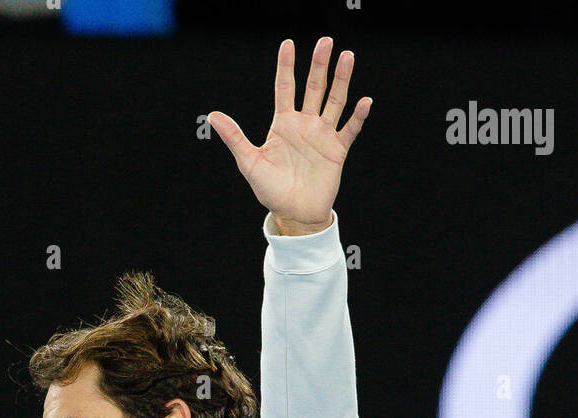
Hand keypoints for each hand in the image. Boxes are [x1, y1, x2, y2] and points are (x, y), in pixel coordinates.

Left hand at [208, 37, 371, 233]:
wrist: (294, 214)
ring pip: (334, 101)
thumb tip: (212, 115)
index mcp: (283, 124)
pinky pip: (349, 129)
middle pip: (313, 87)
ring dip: (342, 80)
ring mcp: (322, 135)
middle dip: (319, 65)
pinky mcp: (337, 150)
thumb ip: (234, 137)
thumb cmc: (271, 190)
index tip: (288, 44)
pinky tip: (365, 101)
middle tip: (325, 41)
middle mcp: (305, 124)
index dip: (286, 66)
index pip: (285, 87)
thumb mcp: (249, 162)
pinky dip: (358, 116)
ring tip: (347, 57)